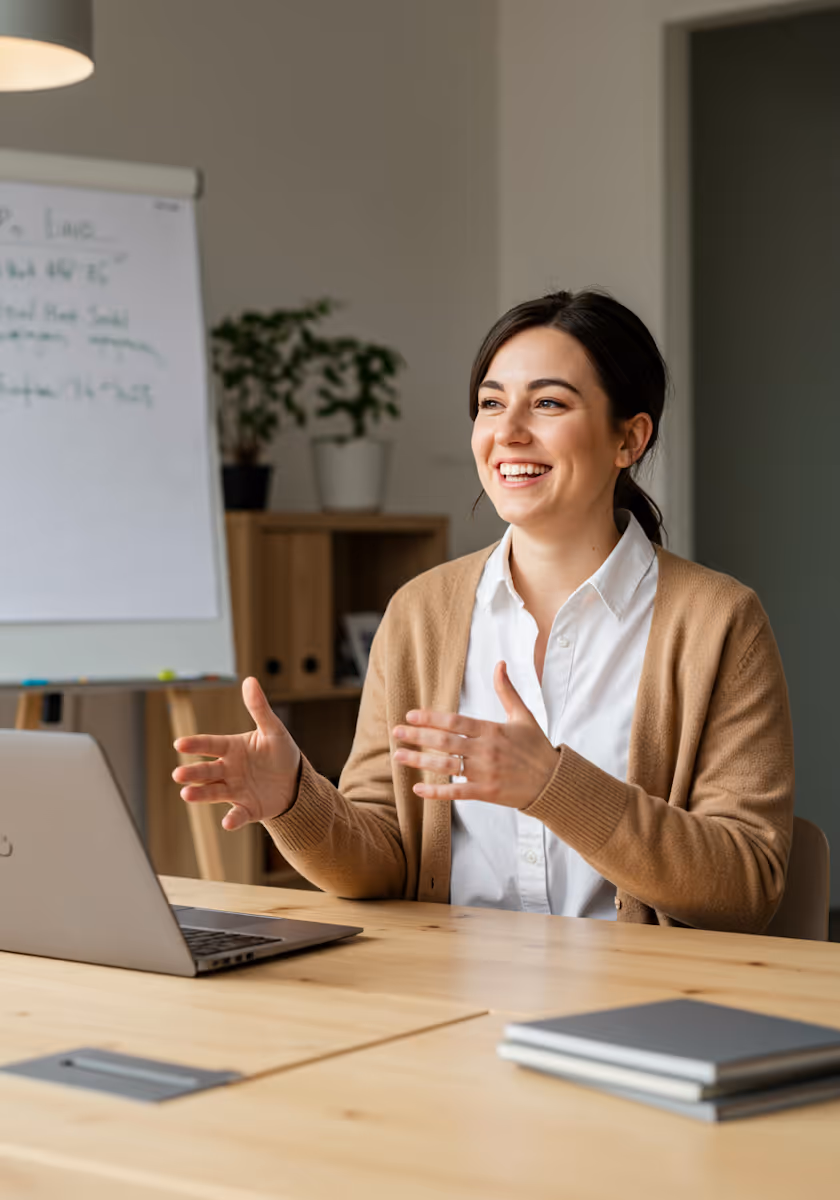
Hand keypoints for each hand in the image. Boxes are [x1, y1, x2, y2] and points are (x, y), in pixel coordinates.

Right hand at [172, 677, 300, 830]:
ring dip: (201, 795)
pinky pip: (238, 814)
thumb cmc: (280, 753)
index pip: (210, 745)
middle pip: (206, 771)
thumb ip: (259, 708)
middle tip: (178, 775)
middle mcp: (228, 770)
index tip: (179, 744)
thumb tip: (250, 680)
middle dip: (192, 773)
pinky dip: (232, 819)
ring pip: (214, 792)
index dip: (195, 745)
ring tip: (186, 795)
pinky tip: (227, 823)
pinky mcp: (248, 808)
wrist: (295, 782)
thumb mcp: (273, 729)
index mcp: (231, 749)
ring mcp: (235, 790)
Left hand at [391, 661, 557, 808]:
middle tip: (395, 733)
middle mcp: (485, 750)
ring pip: (446, 765)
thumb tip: (499, 663)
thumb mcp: (523, 715)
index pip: (454, 721)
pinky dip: (436, 791)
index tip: (410, 716)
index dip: (430, 718)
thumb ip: (507, 690)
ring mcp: (485, 772)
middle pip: (444, 741)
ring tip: (398, 756)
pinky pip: (456, 792)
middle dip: (417, 736)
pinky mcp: (486, 792)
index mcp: (492, 730)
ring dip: (419, 761)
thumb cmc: (537, 747)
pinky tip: (417, 788)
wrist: (553, 781)